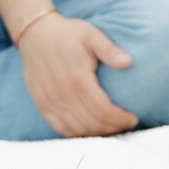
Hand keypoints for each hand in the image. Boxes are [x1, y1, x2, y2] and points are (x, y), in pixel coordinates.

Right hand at [19, 13, 137, 136]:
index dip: (120, 119)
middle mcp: (62, 93)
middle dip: (113, 128)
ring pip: (77, 129)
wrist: (35, 34)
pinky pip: (61, 128)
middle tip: (127, 124)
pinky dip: (78, 134)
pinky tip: (91, 129)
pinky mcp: (42, 105)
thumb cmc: (68, 34)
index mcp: (77, 78)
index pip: (102, 110)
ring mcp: (49, 101)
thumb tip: (128, 62)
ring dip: (97, 133)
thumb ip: (109, 49)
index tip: (133, 118)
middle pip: (92, 123)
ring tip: (113, 127)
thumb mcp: (91, 34)